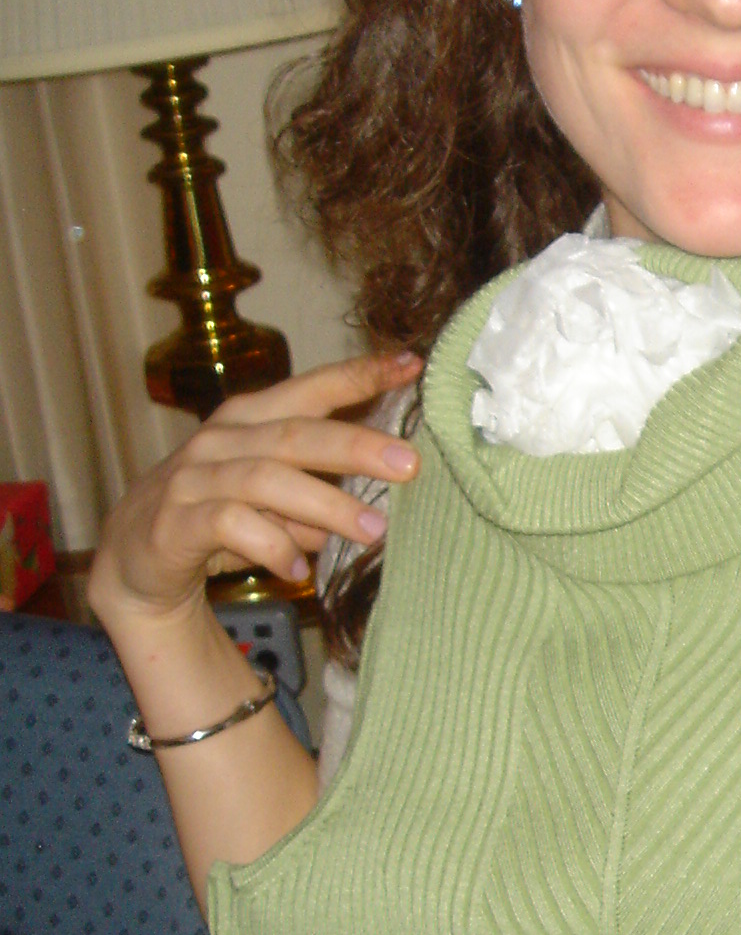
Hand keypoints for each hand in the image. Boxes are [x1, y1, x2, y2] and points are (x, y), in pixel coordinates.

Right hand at [89, 353, 421, 632]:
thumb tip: (372, 513)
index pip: (309, 389)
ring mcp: (193, 478)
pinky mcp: (174, 521)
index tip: (411, 365)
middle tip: (410, 464)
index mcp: (250, 420)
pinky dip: (272, 546)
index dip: (358, 375)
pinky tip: (299, 569)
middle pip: (295, 434)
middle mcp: (221, 440)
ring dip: (325, 505)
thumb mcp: (274, 500)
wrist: (136, 558)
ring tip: (372, 530)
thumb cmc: (216, 517)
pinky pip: (230, 526)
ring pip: (267, 480)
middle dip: (356, 445)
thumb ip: (318, 496)